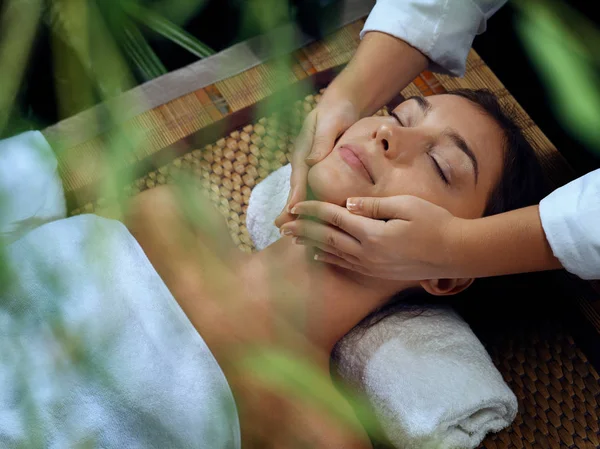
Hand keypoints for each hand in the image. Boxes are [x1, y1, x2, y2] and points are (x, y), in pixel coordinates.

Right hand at [274, 97, 359, 227]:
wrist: (342, 104)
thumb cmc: (336, 112)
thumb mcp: (329, 122)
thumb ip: (321, 140)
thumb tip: (312, 161)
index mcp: (303, 153)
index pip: (298, 178)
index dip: (295, 195)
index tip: (291, 211)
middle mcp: (304, 163)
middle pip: (297, 189)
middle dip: (290, 210)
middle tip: (282, 229)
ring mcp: (311, 168)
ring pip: (305, 193)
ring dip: (301, 211)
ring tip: (296, 232)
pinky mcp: (321, 171)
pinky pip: (317, 190)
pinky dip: (315, 205)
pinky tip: (318, 221)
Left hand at [279, 196, 466, 280]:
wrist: (456, 253)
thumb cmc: (435, 223)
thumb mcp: (406, 206)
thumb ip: (374, 205)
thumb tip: (348, 204)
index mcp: (372, 233)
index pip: (333, 219)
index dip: (312, 211)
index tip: (295, 206)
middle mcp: (367, 253)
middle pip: (326, 239)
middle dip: (303, 230)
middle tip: (282, 225)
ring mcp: (371, 266)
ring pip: (332, 254)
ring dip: (311, 245)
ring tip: (293, 239)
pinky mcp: (378, 273)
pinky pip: (346, 265)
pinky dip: (328, 259)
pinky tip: (319, 256)